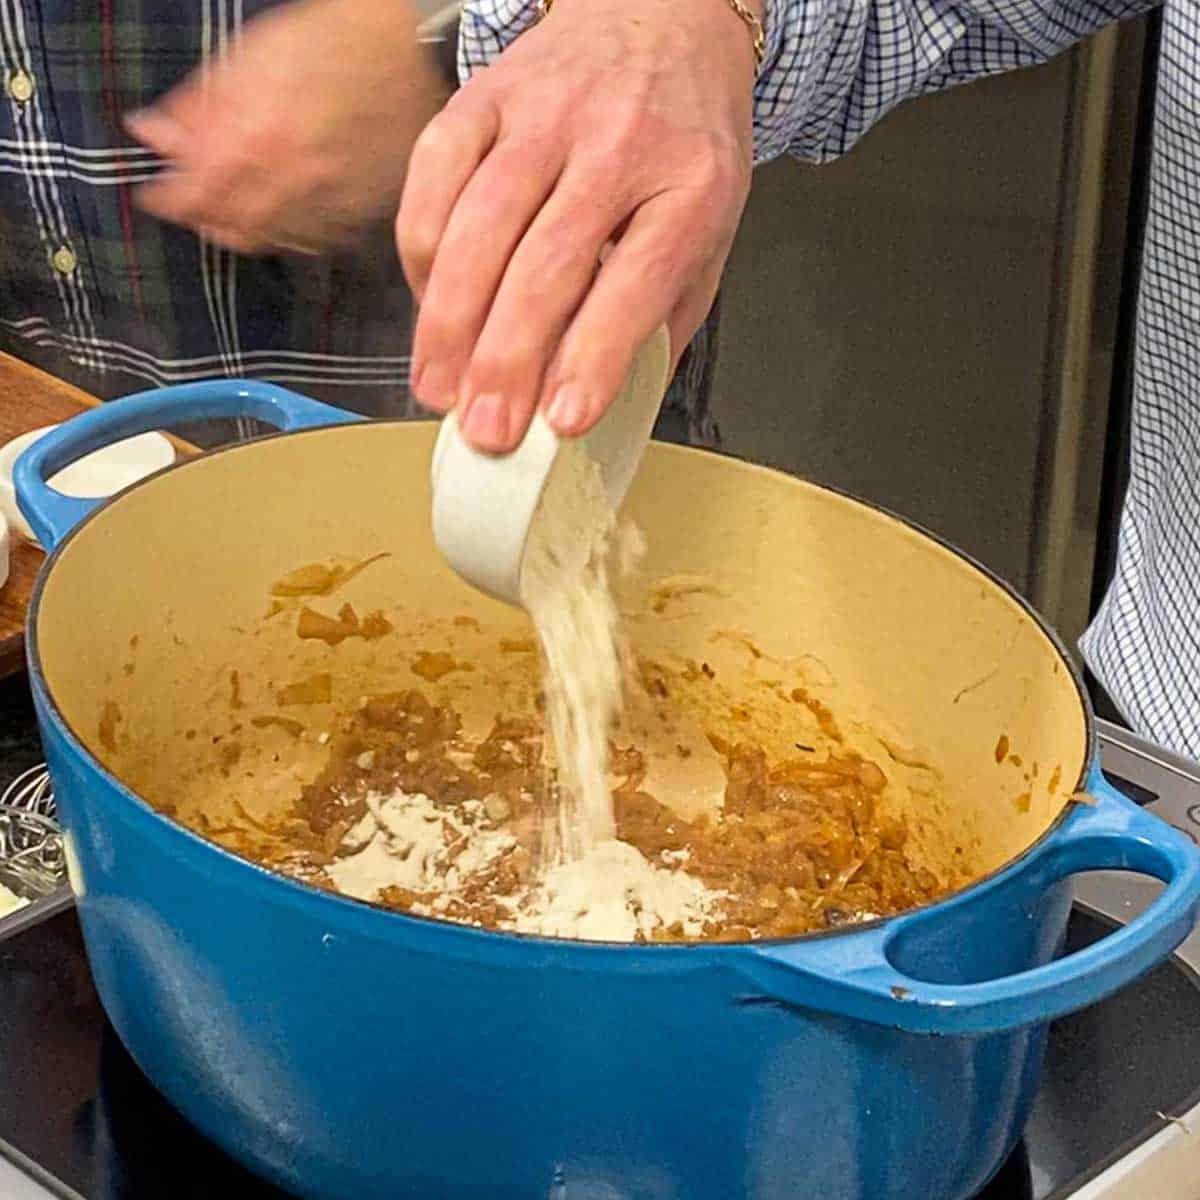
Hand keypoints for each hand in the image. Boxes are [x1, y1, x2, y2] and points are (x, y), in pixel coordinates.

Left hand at [126, 0, 448, 255]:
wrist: (409, 47)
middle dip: (205, 219)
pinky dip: (289, 236)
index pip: (196, 194)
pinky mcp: (363, 210)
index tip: (156, 196)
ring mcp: (332, 200)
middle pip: (232, 226)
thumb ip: (198, 105)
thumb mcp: (249, 57)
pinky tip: (280, 220)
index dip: (169, 199)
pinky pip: (316, 241)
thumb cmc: (328, 41)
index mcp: (257, 139)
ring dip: (245, 231)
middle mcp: (293, 179)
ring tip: (234, 215)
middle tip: (194, 208)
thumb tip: (151, 132)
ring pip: (273, 240)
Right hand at [396, 0, 754, 451]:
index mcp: (690, 187)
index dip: (594, 358)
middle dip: (508, 360)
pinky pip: (435, 177)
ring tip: (438, 389)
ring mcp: (544, 115)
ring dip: (450, 321)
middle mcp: (617, 145)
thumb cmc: (685, 144)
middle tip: (486, 430)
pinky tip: (428, 307)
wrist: (661, 19)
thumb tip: (612, 408)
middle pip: (547, 264)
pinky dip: (421, 251)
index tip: (562, 421)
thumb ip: (666, 315)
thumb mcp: (711, 230)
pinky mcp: (485, 95)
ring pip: (480, 226)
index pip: (635, 283)